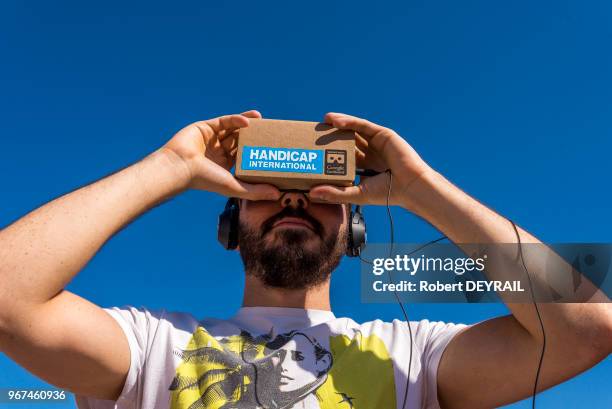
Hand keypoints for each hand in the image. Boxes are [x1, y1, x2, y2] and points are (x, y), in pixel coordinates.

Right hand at [162, 110, 280, 200]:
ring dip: (249, 125)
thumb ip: (256, 192)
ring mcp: (212, 138)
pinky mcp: (206, 127)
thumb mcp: (235, 187)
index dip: (257, 152)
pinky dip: (237, 120)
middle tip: (270, 132)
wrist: (181, 167)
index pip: (245, 156)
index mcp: (224, 165)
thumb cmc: (205, 180)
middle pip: (241, 141)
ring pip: (234, 129)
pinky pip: (224, 121)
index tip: (273, 149)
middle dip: (255, 136)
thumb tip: (278, 194)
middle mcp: (218, 151)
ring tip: (263, 121)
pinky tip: (249, 122)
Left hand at [309, 112, 432, 206]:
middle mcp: (369, 153)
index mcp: (363, 167)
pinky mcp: (382, 134)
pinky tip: (334, 121)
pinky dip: (348, 121)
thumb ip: (335, 193)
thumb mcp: (356, 194)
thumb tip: (311, 193)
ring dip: (336, 125)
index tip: (310, 151)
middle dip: (330, 137)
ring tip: (321, 122)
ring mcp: (375, 142)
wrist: (410, 187)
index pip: (341, 157)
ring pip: (352, 130)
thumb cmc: (388, 194)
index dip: (327, 153)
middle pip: (345, 141)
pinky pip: (362, 125)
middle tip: (312, 134)